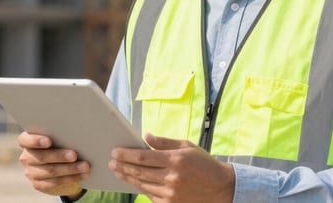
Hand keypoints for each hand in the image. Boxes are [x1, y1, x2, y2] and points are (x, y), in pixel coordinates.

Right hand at [17, 131, 89, 197]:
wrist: (59, 166)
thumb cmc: (60, 144)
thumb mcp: (58, 138)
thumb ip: (60, 134)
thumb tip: (77, 133)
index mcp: (27, 142)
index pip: (24, 140)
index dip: (35, 141)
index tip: (48, 141)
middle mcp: (27, 157)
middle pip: (41, 157)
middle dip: (59, 156)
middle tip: (74, 154)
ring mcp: (31, 172)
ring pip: (51, 171)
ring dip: (70, 168)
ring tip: (85, 166)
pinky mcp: (39, 184)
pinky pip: (56, 182)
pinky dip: (72, 178)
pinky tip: (83, 174)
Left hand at [109, 133, 234, 202]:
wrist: (221, 188)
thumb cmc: (204, 164)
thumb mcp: (187, 146)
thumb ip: (164, 142)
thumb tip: (146, 136)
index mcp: (175, 160)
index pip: (144, 157)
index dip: (127, 154)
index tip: (115, 152)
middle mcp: (172, 177)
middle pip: (140, 172)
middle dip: (123, 166)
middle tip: (111, 162)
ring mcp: (171, 193)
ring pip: (143, 184)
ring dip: (128, 177)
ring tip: (117, 171)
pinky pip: (151, 195)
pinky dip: (140, 188)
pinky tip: (133, 182)